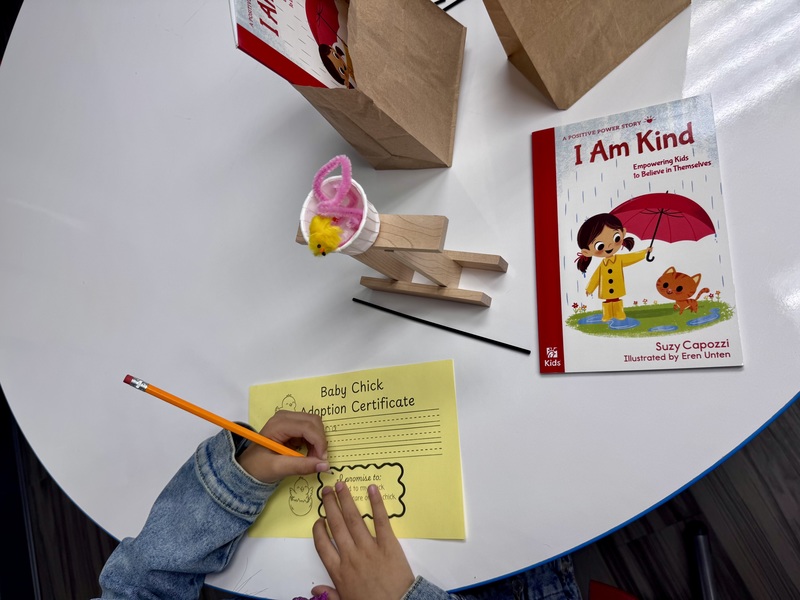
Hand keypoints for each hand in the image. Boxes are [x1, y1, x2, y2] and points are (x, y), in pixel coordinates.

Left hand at [236, 410, 328, 483]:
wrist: (248, 467)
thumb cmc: (259, 467)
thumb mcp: (279, 468)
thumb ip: (301, 466)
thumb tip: (325, 465)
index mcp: (278, 424)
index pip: (308, 426)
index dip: (319, 442)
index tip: (322, 460)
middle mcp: (284, 416)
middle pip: (314, 421)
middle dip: (320, 441)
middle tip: (318, 460)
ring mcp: (288, 418)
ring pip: (315, 424)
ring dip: (318, 441)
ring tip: (311, 458)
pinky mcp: (292, 424)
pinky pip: (311, 428)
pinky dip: (314, 441)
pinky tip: (307, 453)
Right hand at [310, 482, 414, 599]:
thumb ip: (329, 595)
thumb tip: (313, 589)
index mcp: (339, 571)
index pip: (322, 545)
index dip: (318, 530)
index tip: (319, 519)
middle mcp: (351, 556)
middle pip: (336, 526)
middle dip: (330, 505)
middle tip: (327, 490)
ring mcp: (369, 548)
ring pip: (354, 519)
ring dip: (346, 500)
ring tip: (341, 485)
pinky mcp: (389, 544)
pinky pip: (381, 521)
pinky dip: (376, 504)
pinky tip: (372, 489)